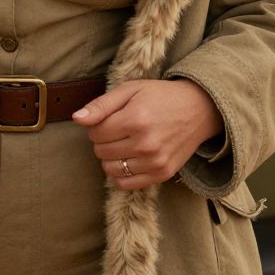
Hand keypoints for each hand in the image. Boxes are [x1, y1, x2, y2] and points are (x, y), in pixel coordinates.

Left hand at [71, 79, 222, 190]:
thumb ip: (101, 105)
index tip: (108, 118)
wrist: (197, 110)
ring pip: (110, 169)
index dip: (96, 125)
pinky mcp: (162, 174)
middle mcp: (145, 144)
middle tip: (117, 128)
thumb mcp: (130, 90)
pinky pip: (126, 184)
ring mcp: (155, 162)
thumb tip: (77, 118)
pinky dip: (120, 173)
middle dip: (102, 140)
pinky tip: (128, 158)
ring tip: (123, 142)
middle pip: (101, 151)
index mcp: (136, 119)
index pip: (95, 133)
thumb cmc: (160, 96)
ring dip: (110, 157)